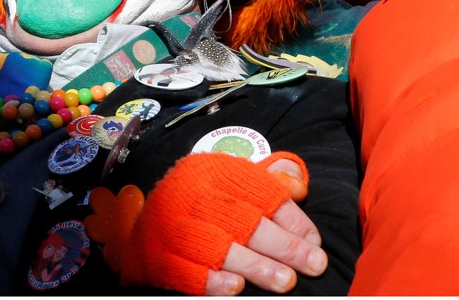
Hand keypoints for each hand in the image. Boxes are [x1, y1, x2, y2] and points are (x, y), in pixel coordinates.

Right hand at [114, 152, 328, 295]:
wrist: (144, 227)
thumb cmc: (201, 208)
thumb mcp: (230, 185)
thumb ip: (266, 183)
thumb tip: (298, 185)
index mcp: (210, 170)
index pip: (259, 191)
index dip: (292, 217)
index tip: (314, 241)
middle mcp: (187, 192)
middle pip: (243, 219)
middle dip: (283, 245)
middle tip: (312, 264)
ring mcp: (169, 225)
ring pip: (217, 247)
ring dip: (255, 266)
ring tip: (285, 282)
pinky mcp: (155, 256)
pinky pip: (185, 271)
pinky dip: (212, 282)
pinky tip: (237, 289)